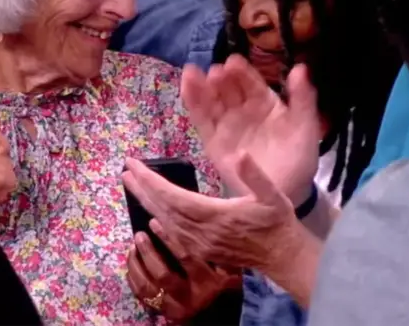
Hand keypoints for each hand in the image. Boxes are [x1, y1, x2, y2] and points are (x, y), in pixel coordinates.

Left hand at [122, 153, 305, 274]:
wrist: (282, 256)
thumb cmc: (278, 222)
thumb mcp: (273, 194)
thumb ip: (255, 175)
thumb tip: (241, 153)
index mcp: (215, 215)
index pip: (174, 197)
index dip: (151, 182)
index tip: (134, 166)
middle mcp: (202, 233)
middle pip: (163, 209)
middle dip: (142, 189)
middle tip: (125, 170)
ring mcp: (199, 244)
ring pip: (165, 222)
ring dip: (147, 202)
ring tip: (132, 184)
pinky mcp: (201, 251)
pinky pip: (172, 234)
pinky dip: (158, 220)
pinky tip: (150, 214)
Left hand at [126, 223, 236, 321]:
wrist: (215, 310)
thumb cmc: (219, 278)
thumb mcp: (226, 266)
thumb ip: (215, 250)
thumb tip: (196, 224)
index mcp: (207, 283)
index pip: (186, 259)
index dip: (168, 239)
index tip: (154, 223)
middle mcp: (189, 298)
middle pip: (163, 275)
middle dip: (148, 252)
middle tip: (139, 235)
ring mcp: (173, 307)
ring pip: (147, 287)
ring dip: (136, 264)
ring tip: (133, 246)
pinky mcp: (161, 311)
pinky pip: (140, 294)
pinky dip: (133, 277)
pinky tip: (132, 261)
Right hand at [181, 55, 320, 205]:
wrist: (287, 193)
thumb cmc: (298, 158)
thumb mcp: (306, 126)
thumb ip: (303, 98)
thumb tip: (301, 67)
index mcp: (264, 102)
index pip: (250, 82)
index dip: (241, 72)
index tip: (233, 63)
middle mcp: (242, 109)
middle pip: (227, 88)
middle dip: (220, 78)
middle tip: (216, 72)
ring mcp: (226, 124)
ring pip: (211, 100)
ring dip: (201, 86)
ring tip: (193, 73)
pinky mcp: (213, 141)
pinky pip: (201, 119)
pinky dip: (193, 102)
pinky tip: (187, 86)